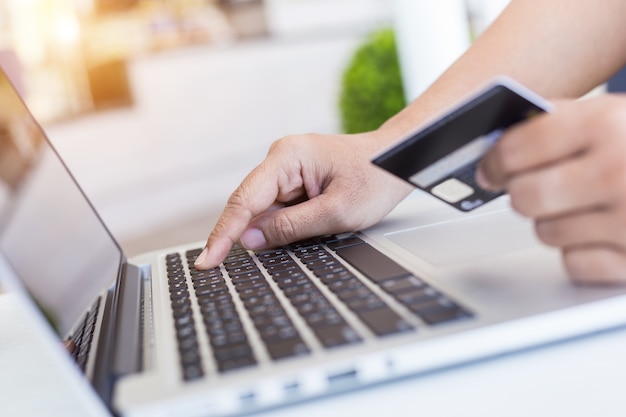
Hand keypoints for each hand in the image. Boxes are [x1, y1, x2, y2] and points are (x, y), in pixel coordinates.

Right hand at [194, 131, 412, 268]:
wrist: (399, 162)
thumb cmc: (375, 178)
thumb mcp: (336, 212)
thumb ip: (290, 227)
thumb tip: (250, 240)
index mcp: (288, 157)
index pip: (244, 200)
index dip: (224, 234)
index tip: (207, 260)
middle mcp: (282, 159)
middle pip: (251, 205)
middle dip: (250, 235)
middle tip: (251, 262)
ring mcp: (288, 170)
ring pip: (265, 210)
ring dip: (275, 230)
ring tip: (314, 228)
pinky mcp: (296, 181)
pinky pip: (280, 209)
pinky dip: (284, 226)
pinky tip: (307, 228)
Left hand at [477, 96, 625, 283]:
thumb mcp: (615, 115)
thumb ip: (558, 124)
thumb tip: (496, 148)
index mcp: (608, 123)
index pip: (517, 148)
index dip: (495, 160)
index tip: (490, 168)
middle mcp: (620, 170)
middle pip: (524, 197)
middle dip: (524, 192)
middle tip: (533, 187)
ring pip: (545, 232)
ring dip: (554, 221)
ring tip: (584, 205)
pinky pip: (573, 264)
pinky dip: (581, 252)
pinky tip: (603, 232)